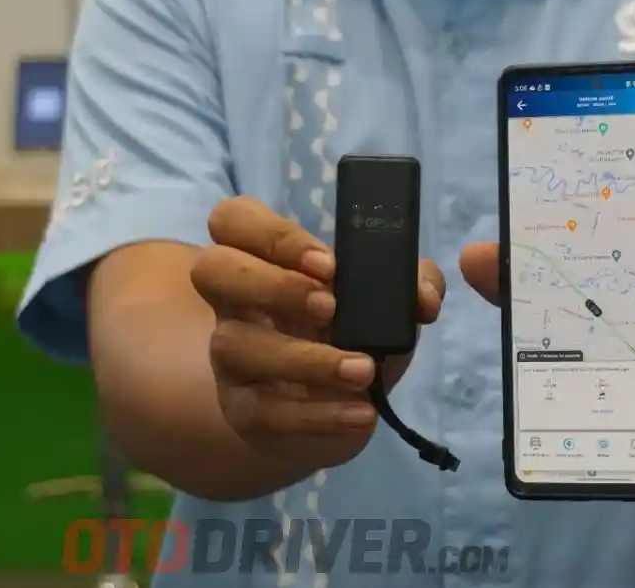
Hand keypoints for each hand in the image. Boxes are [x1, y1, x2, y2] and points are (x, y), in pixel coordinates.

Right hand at [190, 197, 445, 467]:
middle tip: (331, 307)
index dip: (271, 233)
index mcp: (264, 260)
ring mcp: (231, 357)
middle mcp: (235, 302)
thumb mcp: (387, 306)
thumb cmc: (356, 337)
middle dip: (272, 283)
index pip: (233, 220)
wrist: (345, 411)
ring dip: (305, 358)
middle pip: (212, 268)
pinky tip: (360, 412)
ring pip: (234, 345)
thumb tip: (423, 296)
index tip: (328, 263)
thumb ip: (412, 287)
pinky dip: (318, 413)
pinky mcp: (243, 411)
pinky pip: (263, 411)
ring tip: (363, 370)